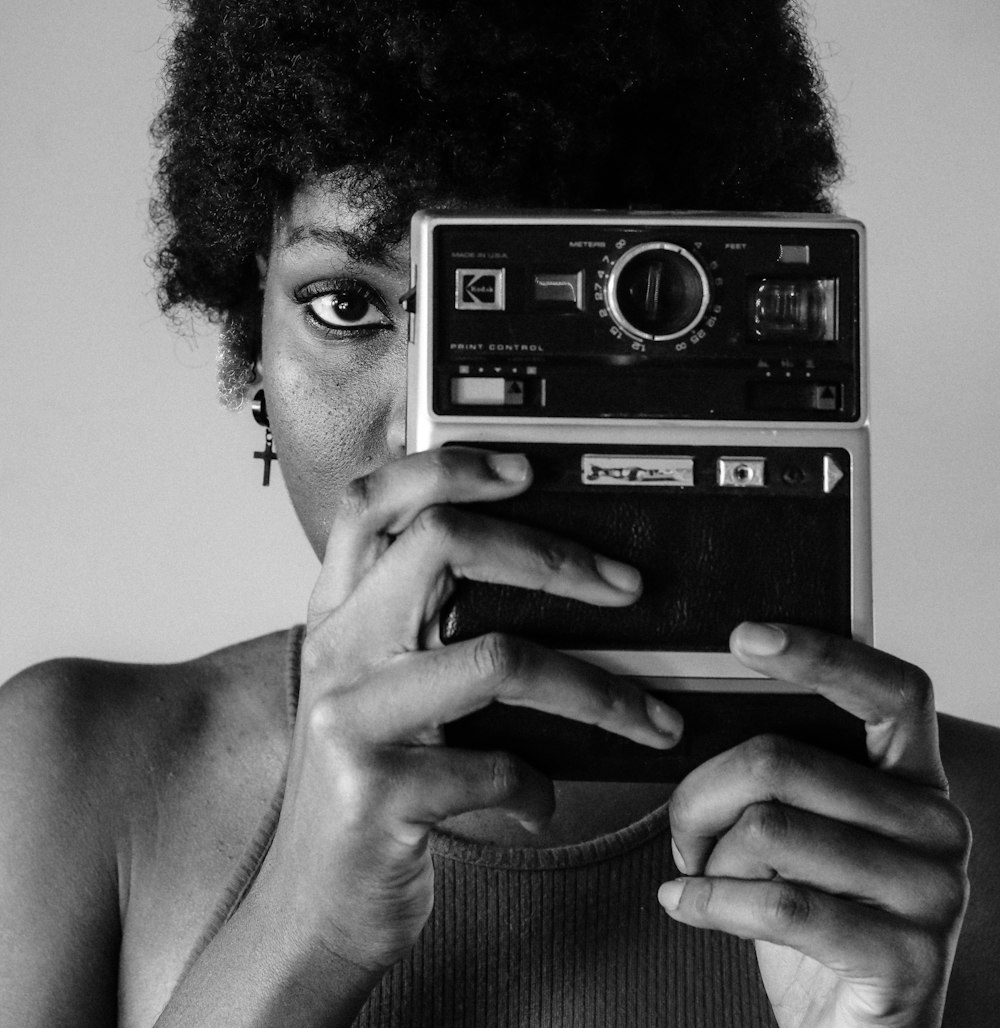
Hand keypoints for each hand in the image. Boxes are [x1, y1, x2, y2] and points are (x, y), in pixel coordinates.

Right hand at [255, 447, 681, 975]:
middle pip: (441, 542)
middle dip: (552, 553)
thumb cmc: (369, 792)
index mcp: (338, 612)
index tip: (529, 467)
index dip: (450, 466)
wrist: (309, 914)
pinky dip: (540, 790)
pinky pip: (496, 767)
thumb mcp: (380, 691)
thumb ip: (424, 627)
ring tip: (648, 718)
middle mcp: (336, 648)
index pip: (373, 499)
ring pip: (497, 657)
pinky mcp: (376, 791)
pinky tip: (541, 805)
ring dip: (596, 690)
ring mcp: (350, 717)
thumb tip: (533, 563)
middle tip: (625, 586)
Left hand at [658, 624, 970, 1027]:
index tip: (743, 636)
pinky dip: (710, 903)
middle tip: (683, 830)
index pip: (893, 688)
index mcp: (916, 781)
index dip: (821, 653)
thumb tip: (712, 702)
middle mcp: (940, 828)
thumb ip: (786, 774)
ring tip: (700, 878)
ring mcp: (934, 895)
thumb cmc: (815, 925)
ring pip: (769, 829)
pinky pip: (779, 904)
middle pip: (784, 759)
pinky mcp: (907, 959)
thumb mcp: (803, 835)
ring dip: (707, 857)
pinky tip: (685, 905)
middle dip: (702, 792)